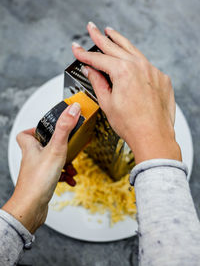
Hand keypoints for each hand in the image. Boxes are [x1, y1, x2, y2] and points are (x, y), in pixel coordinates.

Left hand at [2, 102, 80, 232]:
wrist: (31, 208)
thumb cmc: (38, 180)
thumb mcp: (55, 149)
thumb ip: (65, 128)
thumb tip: (73, 109)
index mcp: (31, 147)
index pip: (25, 134)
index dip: (35, 129)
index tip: (48, 127)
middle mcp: (32, 158)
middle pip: (42, 147)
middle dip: (58, 147)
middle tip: (68, 146)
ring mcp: (37, 171)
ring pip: (51, 162)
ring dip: (64, 163)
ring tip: (71, 166)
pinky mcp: (42, 182)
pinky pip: (55, 176)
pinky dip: (64, 176)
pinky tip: (70, 179)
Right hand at [72, 22, 181, 163]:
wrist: (154, 137)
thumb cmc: (131, 124)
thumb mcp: (107, 102)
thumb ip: (98, 82)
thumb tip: (90, 70)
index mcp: (123, 71)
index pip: (99, 58)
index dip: (85, 54)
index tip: (76, 49)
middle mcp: (140, 66)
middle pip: (115, 47)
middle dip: (100, 37)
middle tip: (91, 27)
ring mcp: (153, 71)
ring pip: (133, 51)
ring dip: (120, 41)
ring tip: (110, 32)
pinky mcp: (161, 78)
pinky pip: (146, 64)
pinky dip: (135, 59)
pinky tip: (129, 57)